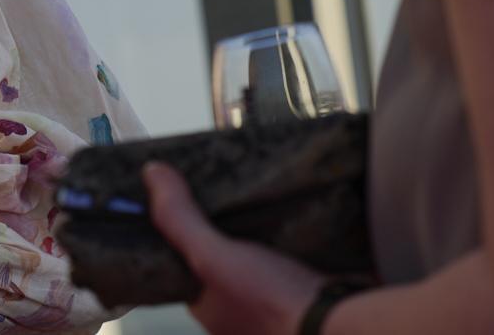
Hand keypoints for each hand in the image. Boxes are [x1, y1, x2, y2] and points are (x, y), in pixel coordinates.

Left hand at [143, 162, 325, 334]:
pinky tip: (290, 199)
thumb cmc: (272, 304)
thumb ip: (179, 220)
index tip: (176, 190)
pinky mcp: (310, 282)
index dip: (179, 229)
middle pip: (225, 253)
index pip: (183, 262)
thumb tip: (151, 174)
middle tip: (219, 178)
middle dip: (224, 221)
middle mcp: (241, 306)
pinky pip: (297, 247)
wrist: (343, 324)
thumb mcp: (211, 257)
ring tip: (251, 180)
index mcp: (211, 306)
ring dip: (261, 221)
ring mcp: (278, 296)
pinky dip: (294, 227)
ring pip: (262, 249)